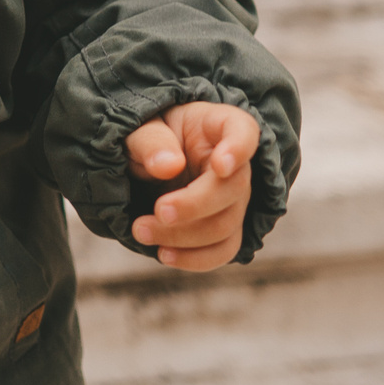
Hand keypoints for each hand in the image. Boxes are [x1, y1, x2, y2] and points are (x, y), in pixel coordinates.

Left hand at [125, 101, 258, 271]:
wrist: (146, 160)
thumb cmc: (148, 137)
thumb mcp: (140, 129)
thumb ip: (151, 142)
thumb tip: (169, 165)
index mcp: (217, 126)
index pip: (243, 131)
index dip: (238, 149)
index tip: (219, 165)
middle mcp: (234, 164)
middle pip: (234, 189)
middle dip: (194, 206)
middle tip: (157, 211)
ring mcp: (233, 200)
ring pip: (226, 226)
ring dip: (184, 236)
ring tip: (141, 230)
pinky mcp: (223, 228)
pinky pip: (223, 250)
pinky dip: (196, 259)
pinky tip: (164, 255)